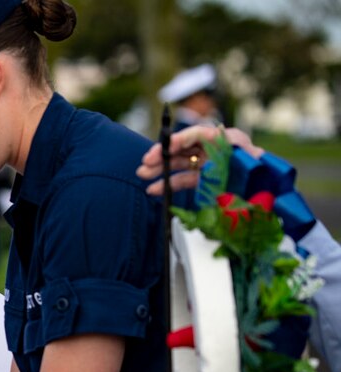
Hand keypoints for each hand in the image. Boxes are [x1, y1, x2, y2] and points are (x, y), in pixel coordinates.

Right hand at [136, 125, 263, 195]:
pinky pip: (183, 178)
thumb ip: (243, 161)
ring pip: (180, 162)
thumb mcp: (254, 168)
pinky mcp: (205, 178)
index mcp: (229, 141)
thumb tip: (231, 158)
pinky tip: (155, 189)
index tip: (164, 149)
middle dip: (163, 154)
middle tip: (146, 162)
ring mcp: (209, 164)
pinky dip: (168, 183)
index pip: (199, 134)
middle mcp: (216, 149)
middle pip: (184, 147)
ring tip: (143, 174)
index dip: (179, 140)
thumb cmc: (264, 179)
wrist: (270, 196)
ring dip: (160, 168)